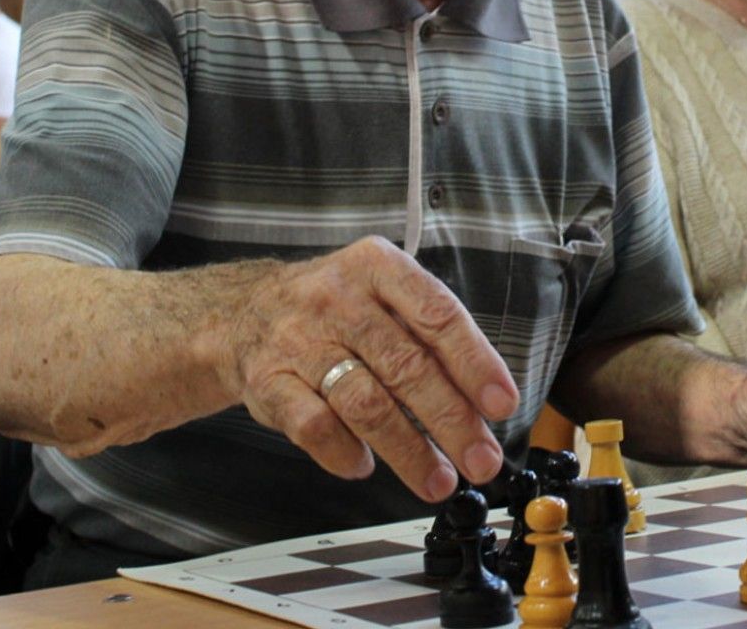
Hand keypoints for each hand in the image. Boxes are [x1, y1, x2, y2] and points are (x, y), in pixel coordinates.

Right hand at [222, 236, 518, 502]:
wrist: (245, 312)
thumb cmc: (336, 309)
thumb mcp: (383, 293)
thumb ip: (429, 334)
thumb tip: (484, 398)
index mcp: (378, 267)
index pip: (437, 314)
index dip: (474, 362)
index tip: (501, 404)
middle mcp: (337, 298)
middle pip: (405, 365)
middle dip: (451, 420)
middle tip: (481, 459)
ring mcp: (299, 340)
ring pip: (364, 403)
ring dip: (408, 450)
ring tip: (438, 480)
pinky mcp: (268, 381)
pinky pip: (314, 426)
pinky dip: (345, 453)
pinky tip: (365, 466)